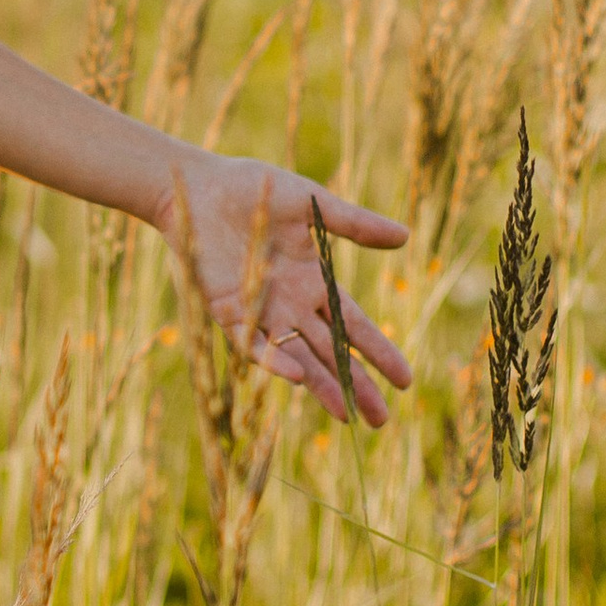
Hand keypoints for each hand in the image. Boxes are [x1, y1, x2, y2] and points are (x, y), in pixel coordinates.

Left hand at [167, 149, 411, 426]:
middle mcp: (290, 304)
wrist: (200, 185)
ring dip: (321, 385)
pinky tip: (296, 376)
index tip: (404, 381)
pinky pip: (253, 341)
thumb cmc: (256, 190)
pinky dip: (274, 358)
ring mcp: (260, 310)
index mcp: (314, 281)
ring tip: (346, 414)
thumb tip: (405, 237)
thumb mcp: (313, 205)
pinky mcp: (227, 309)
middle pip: (331, 352)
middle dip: (356, 385)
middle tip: (381, 420)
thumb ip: (355, 225)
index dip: (379, 351)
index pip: (354, 325)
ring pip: (297, 357)